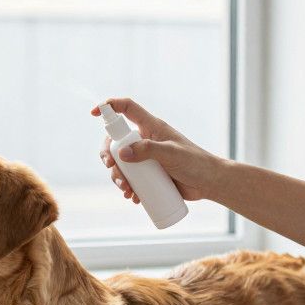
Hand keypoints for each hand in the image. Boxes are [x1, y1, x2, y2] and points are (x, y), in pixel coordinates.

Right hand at [92, 97, 220, 202]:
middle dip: (109, 157)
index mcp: (151, 127)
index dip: (110, 107)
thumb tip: (121, 153)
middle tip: (112, 169)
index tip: (94, 113)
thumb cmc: (195, 163)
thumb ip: (148, 150)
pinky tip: (132, 197)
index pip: (127, 109)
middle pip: (116, 142)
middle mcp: (146, 140)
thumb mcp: (171, 154)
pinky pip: (131, 179)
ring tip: (127, 190)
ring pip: (121, 164)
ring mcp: (146, 159)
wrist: (209, 183)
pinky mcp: (149, 175)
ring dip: (117, 177)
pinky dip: (127, 188)